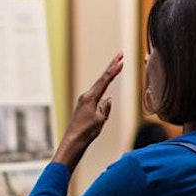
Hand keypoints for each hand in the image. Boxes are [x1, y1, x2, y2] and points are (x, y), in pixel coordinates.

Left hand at [53, 52, 123, 170]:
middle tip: (120, 55)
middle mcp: (86, 97)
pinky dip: (104, 88)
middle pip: (102, 79)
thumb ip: (105, 107)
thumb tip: (107, 99)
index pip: (105, 80)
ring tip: (117, 65)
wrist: (73, 141)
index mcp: (90, 97)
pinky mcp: (84, 107)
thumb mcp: (100, 119)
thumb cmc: (86, 132)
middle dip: (112, 67)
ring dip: (108, 76)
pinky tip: (107, 89)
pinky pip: (97, 95)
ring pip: (99, 87)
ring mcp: (84, 101)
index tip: (121, 59)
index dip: (114, 69)